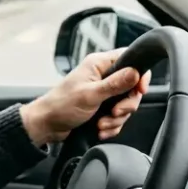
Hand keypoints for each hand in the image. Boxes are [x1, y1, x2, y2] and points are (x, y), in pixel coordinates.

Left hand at [21, 49, 150, 145]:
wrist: (47, 125)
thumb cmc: (61, 105)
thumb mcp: (90, 95)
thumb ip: (115, 84)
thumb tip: (135, 72)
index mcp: (99, 64)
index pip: (130, 59)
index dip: (140, 75)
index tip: (139, 90)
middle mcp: (103, 76)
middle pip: (132, 87)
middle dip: (126, 105)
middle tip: (114, 112)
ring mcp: (103, 92)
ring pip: (125, 105)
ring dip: (116, 119)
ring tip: (101, 123)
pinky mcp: (102, 107)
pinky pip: (118, 117)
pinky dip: (111, 126)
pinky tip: (100, 129)